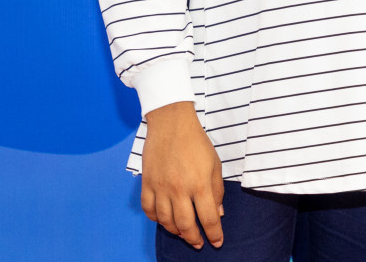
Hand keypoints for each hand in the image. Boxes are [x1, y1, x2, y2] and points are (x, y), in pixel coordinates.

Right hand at [141, 101, 224, 249]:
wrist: (172, 123)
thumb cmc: (196, 142)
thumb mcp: (215, 164)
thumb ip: (217, 190)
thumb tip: (218, 213)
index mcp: (200, 184)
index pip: (209, 219)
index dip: (214, 234)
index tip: (217, 242)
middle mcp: (179, 189)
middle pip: (186, 226)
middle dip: (194, 239)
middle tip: (199, 243)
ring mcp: (161, 187)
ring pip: (166, 221)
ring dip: (175, 231)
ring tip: (183, 232)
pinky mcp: (147, 183)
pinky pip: (148, 209)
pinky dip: (156, 219)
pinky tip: (164, 219)